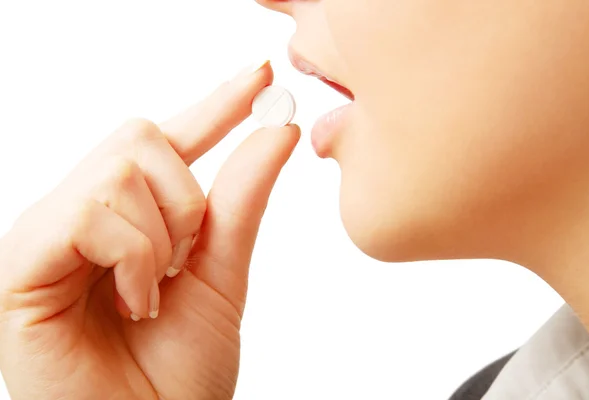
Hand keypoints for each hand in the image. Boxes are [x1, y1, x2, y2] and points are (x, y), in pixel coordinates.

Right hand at [0, 62, 299, 399]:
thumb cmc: (176, 374)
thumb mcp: (223, 276)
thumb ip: (241, 201)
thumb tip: (277, 129)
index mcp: (127, 216)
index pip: (169, 140)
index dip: (216, 104)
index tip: (261, 77)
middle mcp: (81, 213)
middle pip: (139, 136)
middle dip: (185, 196)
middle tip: (182, 260)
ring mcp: (47, 233)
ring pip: (119, 169)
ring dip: (160, 237)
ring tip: (152, 294)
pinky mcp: (21, 261)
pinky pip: (89, 211)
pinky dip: (132, 256)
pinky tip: (134, 302)